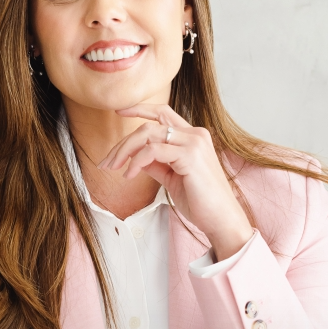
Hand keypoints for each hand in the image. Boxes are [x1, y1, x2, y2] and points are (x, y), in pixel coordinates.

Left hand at [97, 103, 252, 259]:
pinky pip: (152, 151)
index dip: (140, 109)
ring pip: (148, 135)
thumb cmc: (200, 201)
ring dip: (124, 151)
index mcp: (193, 137)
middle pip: (149, 125)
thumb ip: (156, 163)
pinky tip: (129, 175)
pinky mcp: (190, 156)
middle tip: (107, 161)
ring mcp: (194, 143)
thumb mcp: (172, 178)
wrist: (220, 220)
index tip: (119, 111)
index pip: (163, 113)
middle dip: (123, 142)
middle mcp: (195, 134)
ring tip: (113, 168)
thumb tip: (134, 157)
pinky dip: (136, 162)